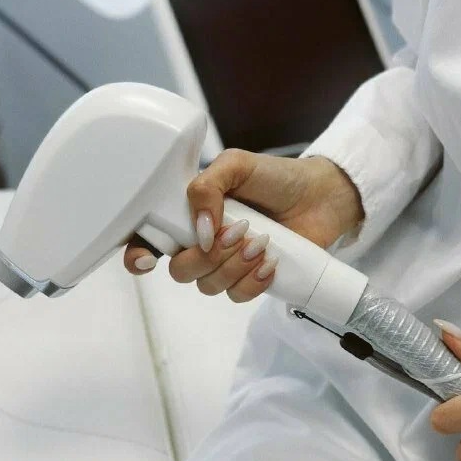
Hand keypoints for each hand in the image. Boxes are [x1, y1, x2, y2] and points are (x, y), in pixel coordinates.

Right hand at [124, 149, 363, 302]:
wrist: (321, 196)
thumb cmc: (276, 177)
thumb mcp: (237, 164)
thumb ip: (207, 187)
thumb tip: (200, 231)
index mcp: (189, 213)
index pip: (149, 240)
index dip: (139, 255)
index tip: (148, 260)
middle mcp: (202, 242)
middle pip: (180, 271)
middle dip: (208, 256)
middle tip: (239, 232)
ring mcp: (226, 264)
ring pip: (209, 286)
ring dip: (235, 266)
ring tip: (263, 242)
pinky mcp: (251, 280)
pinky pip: (236, 296)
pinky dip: (253, 281)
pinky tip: (271, 262)